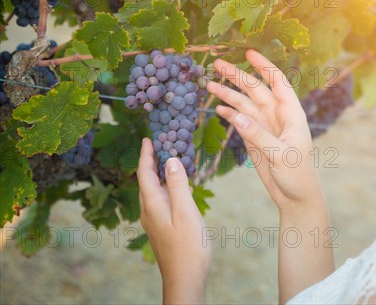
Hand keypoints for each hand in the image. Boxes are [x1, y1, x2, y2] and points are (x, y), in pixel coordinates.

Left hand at [137, 138, 210, 303]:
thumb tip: (171, 160)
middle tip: (161, 144)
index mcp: (153, 205)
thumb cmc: (188, 247)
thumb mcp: (186, 212)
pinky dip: (166, 186)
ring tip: (170, 160)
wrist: (185, 278)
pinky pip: (161, 200)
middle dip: (151, 161)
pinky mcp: (162, 227)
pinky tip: (178, 186)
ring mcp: (155, 220)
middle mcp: (150, 211)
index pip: (144, 174)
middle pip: (146, 181)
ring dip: (159, 174)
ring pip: (153, 191)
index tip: (147, 138)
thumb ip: (177, 185)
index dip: (146, 155)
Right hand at [207, 49, 326, 214]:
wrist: (296, 197)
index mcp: (290, 114)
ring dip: (228, 94)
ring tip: (209, 84)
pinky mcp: (255, 139)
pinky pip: (240, 121)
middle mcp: (277, 116)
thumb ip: (259, 135)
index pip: (277, 83)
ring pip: (244, 103)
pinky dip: (229, 113)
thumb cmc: (298, 175)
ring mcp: (264, 126)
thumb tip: (236, 116)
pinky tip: (217, 108)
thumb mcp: (281, 155)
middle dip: (237, 76)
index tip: (249, 53)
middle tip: (217, 64)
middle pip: (255, 89)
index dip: (264, 66)